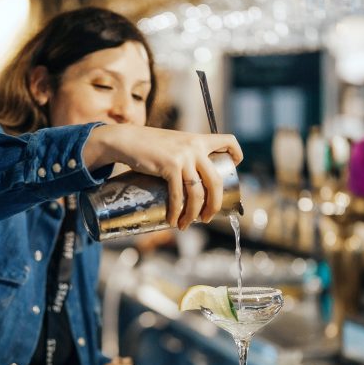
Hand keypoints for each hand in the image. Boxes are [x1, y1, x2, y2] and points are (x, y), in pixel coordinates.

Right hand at [83, 125, 243, 230]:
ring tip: (186, 225)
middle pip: (216, 181)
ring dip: (194, 214)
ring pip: (198, 193)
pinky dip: (177, 212)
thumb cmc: (148, 146)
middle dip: (214, 205)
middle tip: (207, 218)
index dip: (237, 153)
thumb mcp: (172, 144)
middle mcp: (195, 147)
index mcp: (199, 140)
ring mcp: (183, 156)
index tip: (235, 166)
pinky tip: (174, 221)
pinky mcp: (170, 165)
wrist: (126, 139)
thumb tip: (189, 181)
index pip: (228, 140)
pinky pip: (178, 195)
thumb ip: (183, 155)